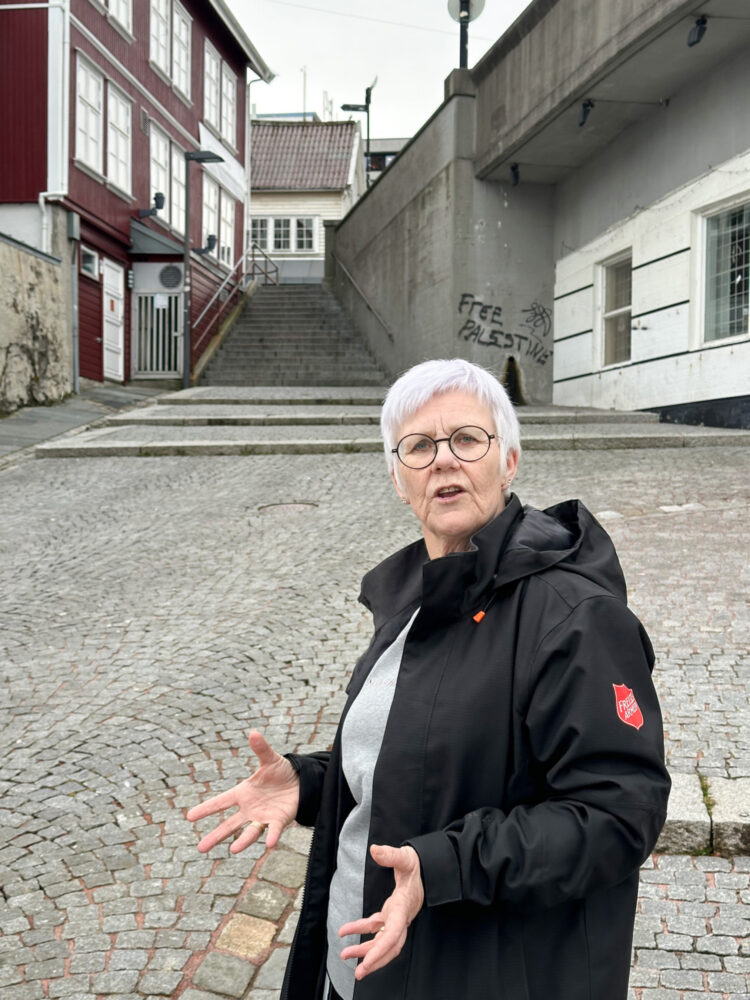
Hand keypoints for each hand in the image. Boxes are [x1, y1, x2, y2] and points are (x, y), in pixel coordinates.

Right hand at [186, 730, 299, 853]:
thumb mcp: (270, 759)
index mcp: (243, 793)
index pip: (221, 802)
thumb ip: (261, 748)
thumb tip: (253, 732)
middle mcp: (250, 808)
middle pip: (230, 825)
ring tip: (233, 850)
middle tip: (200, 848)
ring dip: (243, 841)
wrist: (302, 782)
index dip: (206, 809)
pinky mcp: (279, 821)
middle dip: (216, 836)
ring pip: (250, 832)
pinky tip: (269, 844)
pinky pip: (274, 830)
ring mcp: (263, 817)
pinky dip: (271, 836)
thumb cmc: (281, 771)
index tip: (189, 817)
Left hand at [338, 844, 423, 980]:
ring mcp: (396, 917)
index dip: (380, 950)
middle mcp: (401, 917)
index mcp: (404, 907)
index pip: (393, 934)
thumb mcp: (405, 857)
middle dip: (374, 960)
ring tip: (345, 955)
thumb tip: (374, 850)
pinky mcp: (391, 913)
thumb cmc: (417, 864)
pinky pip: (375, 926)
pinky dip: (360, 930)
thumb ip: (390, 855)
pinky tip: (345, 932)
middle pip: (390, 946)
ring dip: (365, 949)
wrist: (427, 867)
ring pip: (382, 940)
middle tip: (359, 972)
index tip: (367, 962)